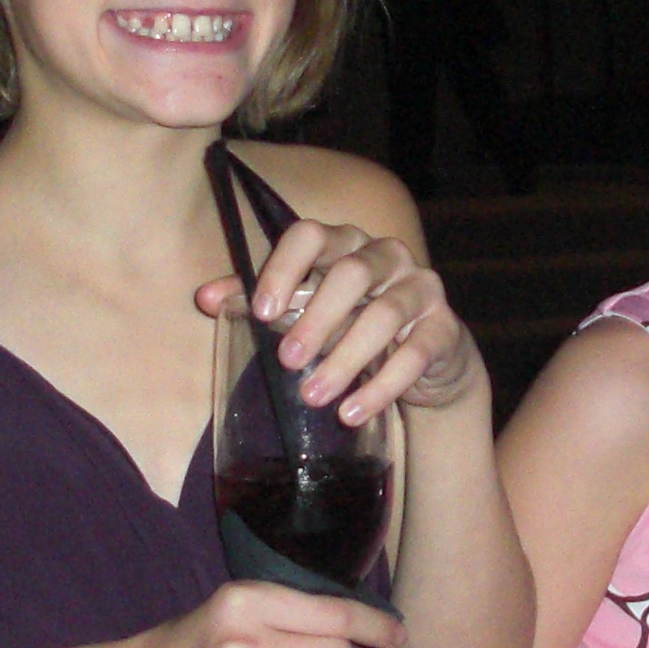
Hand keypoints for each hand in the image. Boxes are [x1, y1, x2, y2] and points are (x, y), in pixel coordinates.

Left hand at [197, 219, 482, 421]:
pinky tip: (352, 412)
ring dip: (345, 359)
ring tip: (314, 397)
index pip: (312, 235)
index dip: (285, 267)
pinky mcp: (444, 328)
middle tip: (286, 361)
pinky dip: (381, 386)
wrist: (426, 359)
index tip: (262, 311)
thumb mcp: (308, 311)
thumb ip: (260, 301)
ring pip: (384, 315)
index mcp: (346, 243)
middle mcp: (386, 256)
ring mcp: (421, 288)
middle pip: (352, 274)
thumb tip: (204, 299)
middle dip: (316, 320)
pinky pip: (415, 354)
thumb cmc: (353, 326)